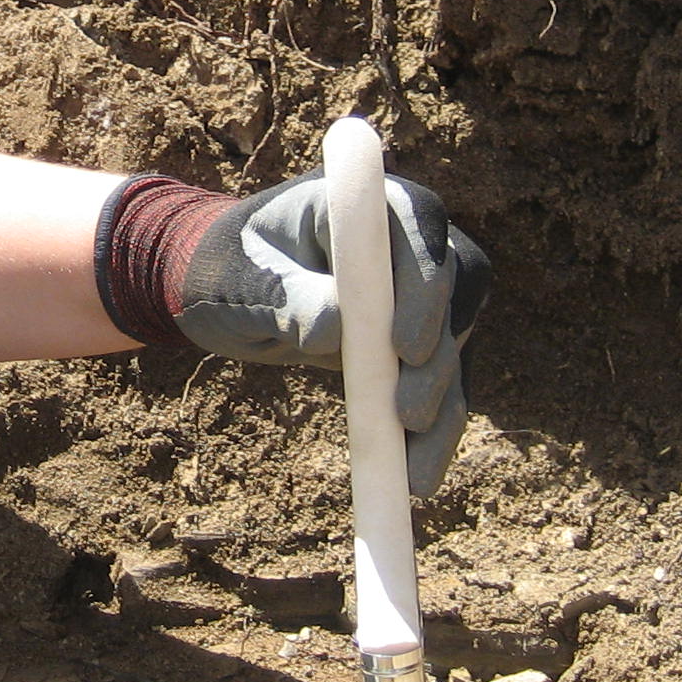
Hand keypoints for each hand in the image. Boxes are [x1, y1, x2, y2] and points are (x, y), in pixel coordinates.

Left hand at [95, 169, 490, 492]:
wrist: (227, 291)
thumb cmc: (227, 271)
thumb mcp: (243, 282)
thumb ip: (287, 297)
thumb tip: (335, 328)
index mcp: (361, 203)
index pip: (417, 221)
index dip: (424, 277)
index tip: (402, 344)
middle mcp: (402, 242)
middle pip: (454, 285)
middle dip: (439, 352)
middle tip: (408, 413)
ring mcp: (416, 291)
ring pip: (454, 344)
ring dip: (443, 404)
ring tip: (414, 470)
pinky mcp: (418, 341)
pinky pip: (440, 382)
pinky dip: (434, 430)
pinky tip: (416, 479)